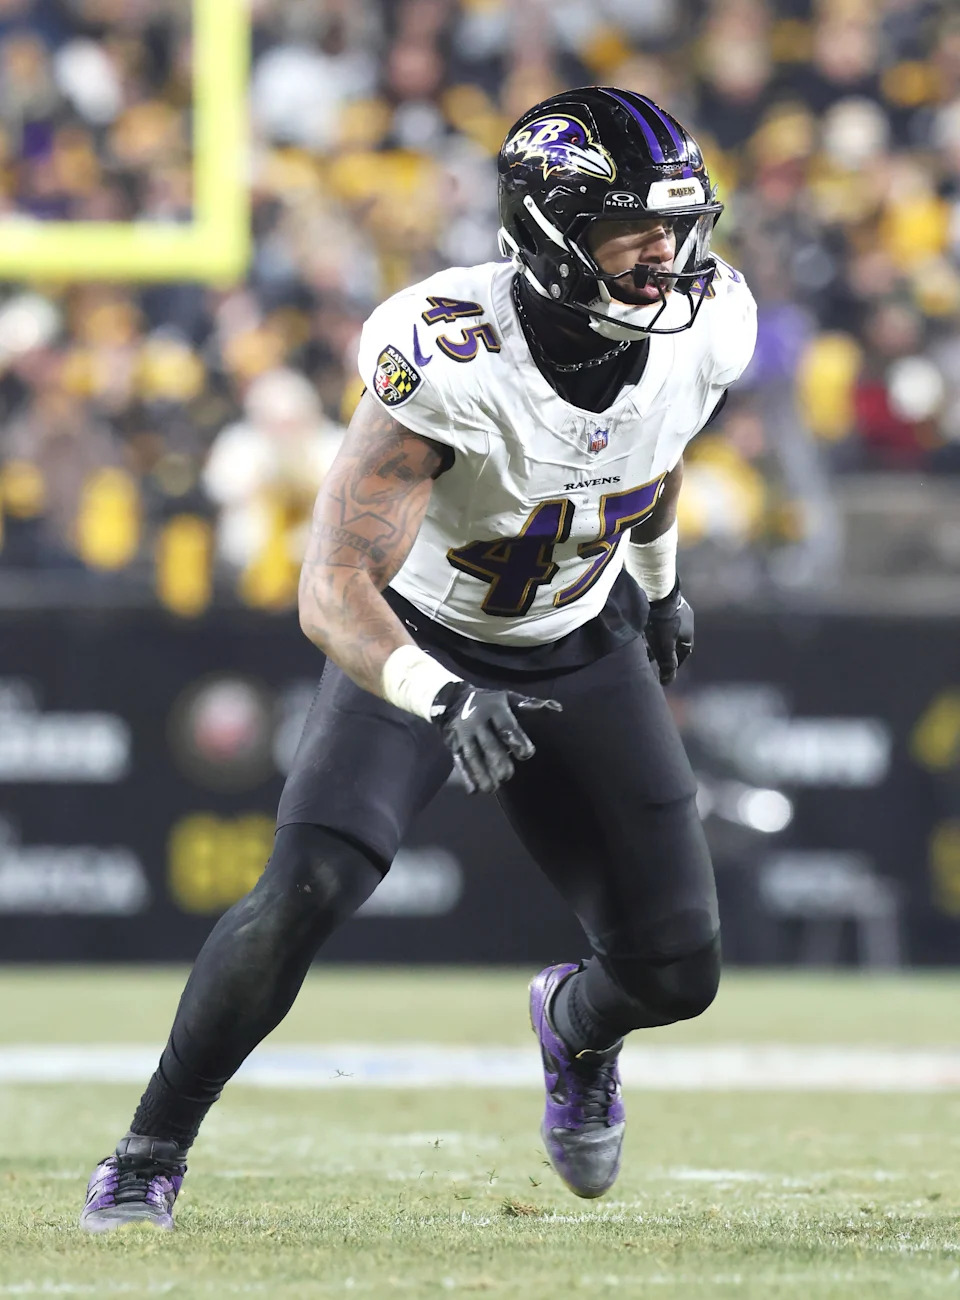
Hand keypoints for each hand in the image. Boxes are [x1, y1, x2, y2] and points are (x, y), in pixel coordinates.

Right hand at [431, 681, 560, 793]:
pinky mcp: (454, 746)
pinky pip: (459, 761)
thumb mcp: (508, 698)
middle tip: (507, 775)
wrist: (453, 700)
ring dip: (481, 772)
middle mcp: (477, 722)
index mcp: (494, 709)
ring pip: (472, 755)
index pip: (505, 725)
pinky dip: (466, 776)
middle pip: (487, 743)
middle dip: (496, 759)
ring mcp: (463, 735)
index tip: (527, 754)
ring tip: (491, 788)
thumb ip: (530, 705)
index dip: (516, 739)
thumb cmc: (490, 702)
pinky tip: (474, 791)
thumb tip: (557, 708)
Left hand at [644, 580, 693, 684]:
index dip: (674, 663)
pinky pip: (661, 618)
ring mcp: (677, 608)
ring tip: (644, 644)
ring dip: (657, 638)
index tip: (665, 669)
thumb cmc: (663, 621)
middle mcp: (686, 621)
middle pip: (674, 641)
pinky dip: (653, 626)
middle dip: (663, 651)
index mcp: (689, 634)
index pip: (683, 653)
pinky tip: (643, 627)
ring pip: (666, 629)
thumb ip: (668, 663)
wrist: (657, 592)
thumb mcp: (666, 646)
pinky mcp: (665, 600)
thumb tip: (668, 682)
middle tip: (651, 657)